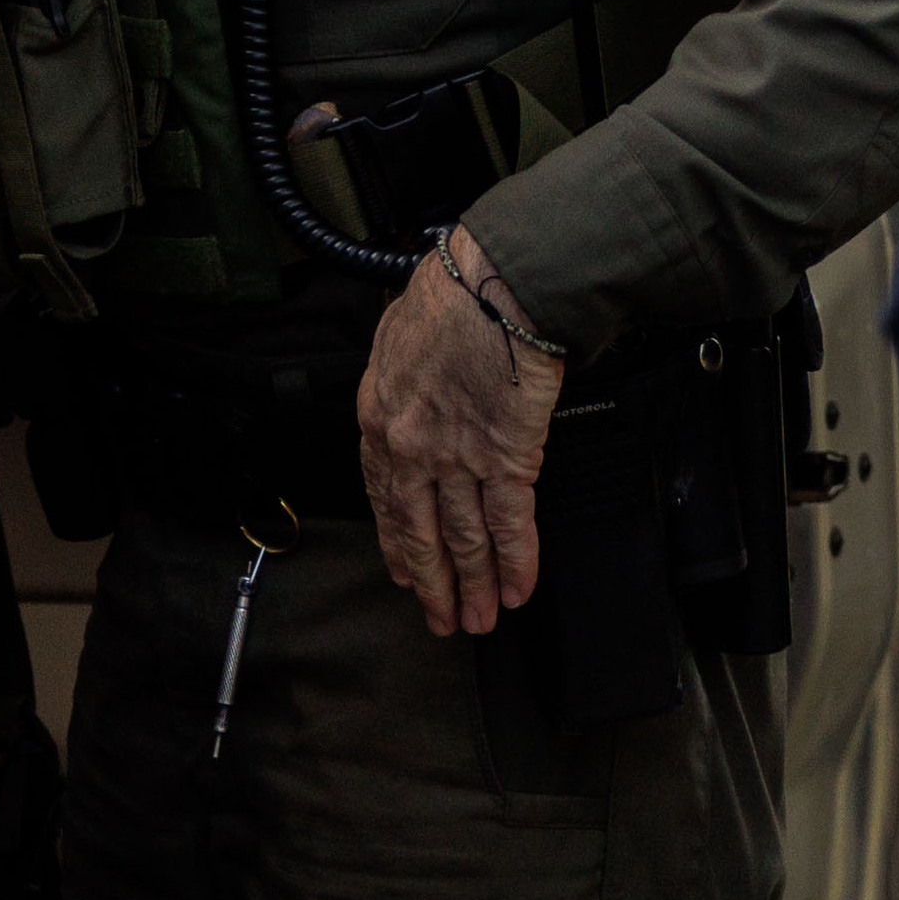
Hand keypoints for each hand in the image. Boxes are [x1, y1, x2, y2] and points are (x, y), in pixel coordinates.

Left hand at [358, 227, 565, 636]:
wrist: (495, 281)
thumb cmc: (455, 292)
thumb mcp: (399, 335)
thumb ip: (402, 377)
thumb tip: (416, 392)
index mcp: (380, 414)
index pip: (382, 496)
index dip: (398, 541)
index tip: (404, 571)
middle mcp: (411, 445)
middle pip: (420, 530)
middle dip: (432, 582)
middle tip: (440, 618)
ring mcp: (456, 457)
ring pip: (464, 537)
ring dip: (474, 585)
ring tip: (481, 617)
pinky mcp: (504, 457)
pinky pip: (509, 523)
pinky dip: (516, 561)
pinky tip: (518, 586)